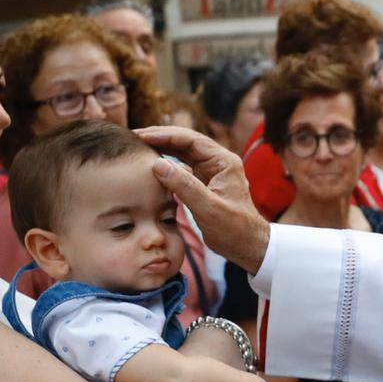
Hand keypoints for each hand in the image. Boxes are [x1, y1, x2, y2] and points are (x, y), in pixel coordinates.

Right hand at [136, 126, 269, 272]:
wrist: (248, 246)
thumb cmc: (234, 229)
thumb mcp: (208, 208)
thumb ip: (184, 186)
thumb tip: (158, 164)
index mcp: (224, 162)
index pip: (191, 139)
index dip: (165, 135)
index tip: (142, 135)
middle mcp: (218, 162)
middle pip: (185, 142)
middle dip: (160, 138)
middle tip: (134, 136)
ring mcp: (211, 172)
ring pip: (183, 154)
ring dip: (162, 149)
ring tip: (139, 146)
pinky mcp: (204, 183)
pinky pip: (183, 168)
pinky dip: (167, 165)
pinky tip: (151, 165)